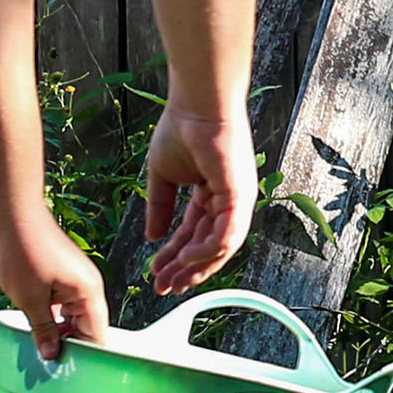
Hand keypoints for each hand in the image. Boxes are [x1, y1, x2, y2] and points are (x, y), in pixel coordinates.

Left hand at [0, 198, 106, 359]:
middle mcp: (87, 286)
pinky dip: (50, 317)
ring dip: (57, 332)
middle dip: (69, 346)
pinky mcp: (61, 274)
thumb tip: (52, 354)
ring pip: (72, 316)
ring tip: (40, 352)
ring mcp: (74, 279)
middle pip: (86, 327)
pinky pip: (61, 304)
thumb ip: (43, 329)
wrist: (12, 213)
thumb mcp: (29, 299)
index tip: (73, 377)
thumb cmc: (22, 250)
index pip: (97, 335)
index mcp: (88, 292)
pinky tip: (35, 328)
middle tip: (50, 370)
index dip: (87, 357)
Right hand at [138, 98, 257, 297]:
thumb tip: (152, 237)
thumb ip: (159, 207)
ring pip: (220, 247)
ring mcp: (237, 200)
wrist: (195, 104)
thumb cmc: (182, 129)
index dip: (173, 257)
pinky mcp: (240, 195)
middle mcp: (227, 201)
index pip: (193, 235)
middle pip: (207, 247)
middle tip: (163, 288)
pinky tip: (186, 259)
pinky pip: (227, 233)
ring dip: (195, 267)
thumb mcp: (162, 177)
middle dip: (184, 270)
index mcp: (210, 195)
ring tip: (172, 280)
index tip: (156, 274)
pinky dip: (208, 250)